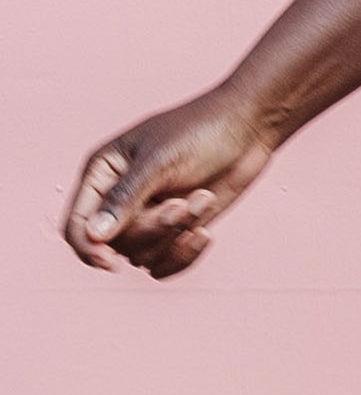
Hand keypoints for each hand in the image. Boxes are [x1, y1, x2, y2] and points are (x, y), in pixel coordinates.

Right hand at [64, 89, 277, 279]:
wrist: (249, 129)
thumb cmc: (201, 132)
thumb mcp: (159, 161)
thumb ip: (125, 199)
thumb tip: (93, 236)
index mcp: (103, 173)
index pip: (77, 225)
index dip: (88, 248)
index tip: (111, 262)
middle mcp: (119, 198)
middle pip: (115, 245)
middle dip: (153, 229)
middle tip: (184, 203)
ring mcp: (147, 216)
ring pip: (141, 257)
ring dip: (174, 237)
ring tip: (202, 199)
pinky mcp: (174, 230)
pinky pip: (164, 265)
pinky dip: (184, 255)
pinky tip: (205, 233)